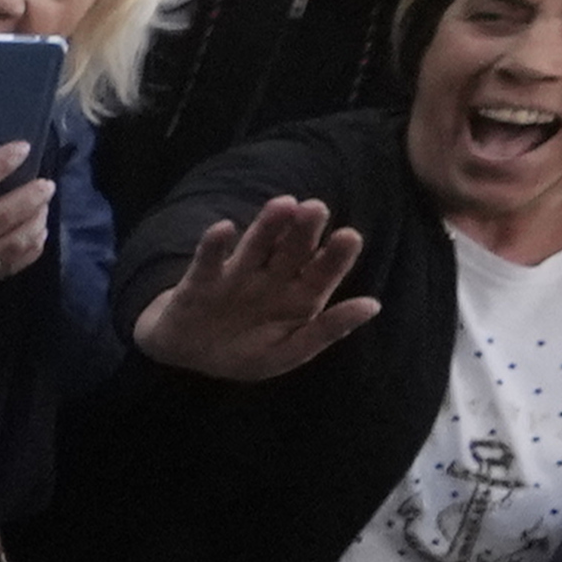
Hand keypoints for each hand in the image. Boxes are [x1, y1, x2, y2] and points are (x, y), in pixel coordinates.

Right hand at [129, 195, 380, 381]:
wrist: (188, 357)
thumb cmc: (245, 352)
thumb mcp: (288, 352)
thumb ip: (327, 331)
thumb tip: (373, 305)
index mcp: (299, 296)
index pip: (323, 271)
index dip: (336, 255)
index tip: (349, 237)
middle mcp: (272, 278)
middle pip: (292, 250)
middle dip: (304, 230)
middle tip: (316, 208)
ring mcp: (236, 276)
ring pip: (256, 246)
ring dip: (268, 226)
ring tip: (283, 205)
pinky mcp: (200, 281)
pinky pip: (208, 261)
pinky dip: (213, 246)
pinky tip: (222, 229)